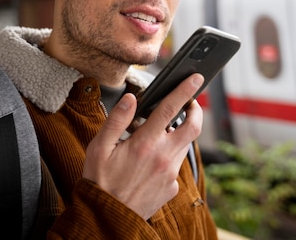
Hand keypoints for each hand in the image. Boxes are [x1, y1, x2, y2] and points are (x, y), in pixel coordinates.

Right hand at [82, 73, 203, 219]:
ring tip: (159, 133)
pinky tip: (151, 160)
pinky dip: (169, 155)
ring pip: (184, 145)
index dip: (185, 90)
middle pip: (193, 127)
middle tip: (191, 102)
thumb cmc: (100, 181)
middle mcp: (163, 158)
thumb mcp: (99, 148)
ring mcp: (170, 174)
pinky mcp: (172, 188)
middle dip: (196, 110)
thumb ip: (116, 120)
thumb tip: (131, 99)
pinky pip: (176, 164)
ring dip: (179, 133)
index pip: (171, 109)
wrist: (108, 217)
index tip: (195, 78)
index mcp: (145, 144)